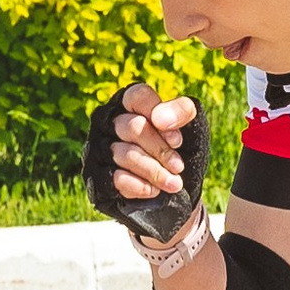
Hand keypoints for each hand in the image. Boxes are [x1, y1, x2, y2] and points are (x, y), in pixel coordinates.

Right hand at [91, 81, 207, 238]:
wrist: (177, 193)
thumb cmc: (181, 152)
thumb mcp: (192, 128)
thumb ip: (182, 112)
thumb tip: (159, 118)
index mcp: (131, 102)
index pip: (138, 97)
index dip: (160, 117)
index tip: (177, 140)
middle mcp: (110, 121)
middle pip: (132, 127)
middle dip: (160, 150)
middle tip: (179, 167)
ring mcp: (100, 148)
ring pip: (123, 154)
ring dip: (154, 171)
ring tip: (173, 184)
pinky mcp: (97, 175)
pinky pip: (115, 177)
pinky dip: (139, 186)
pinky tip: (154, 191)